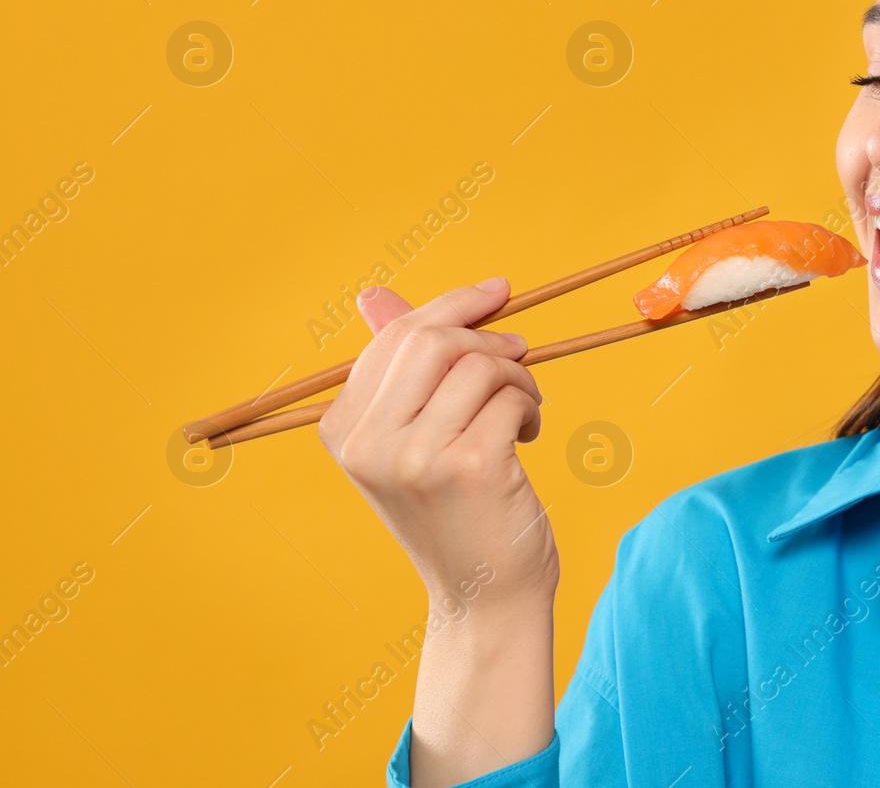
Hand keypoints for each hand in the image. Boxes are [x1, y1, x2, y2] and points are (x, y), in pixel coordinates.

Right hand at [317, 276, 558, 612]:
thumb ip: (397, 366)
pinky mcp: (469, 467)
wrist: (483, 595)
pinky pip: (511, 398)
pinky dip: (530, 408)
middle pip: (434, 341)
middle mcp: (368, 443)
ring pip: (480, 366)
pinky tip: (527, 437)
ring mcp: (416, 457)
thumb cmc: (455, 508)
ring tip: (522, 411)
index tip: (498, 291)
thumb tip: (373, 294)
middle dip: (488, 339)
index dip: (453, 306)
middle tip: (520, 358)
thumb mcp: (412, 436)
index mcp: (343, 429)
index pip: (395, 338)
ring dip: (517, 378)